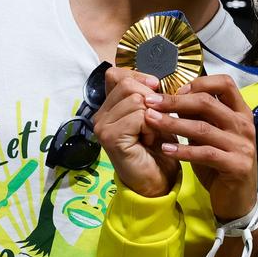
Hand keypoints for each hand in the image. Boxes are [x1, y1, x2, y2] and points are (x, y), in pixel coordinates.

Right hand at [93, 67, 180, 196]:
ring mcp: (102, 126)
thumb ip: (148, 96)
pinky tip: (148, 142)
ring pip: (136, 99)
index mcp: (108, 107)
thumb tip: (153, 80)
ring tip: (150, 134)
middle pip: (127, 84)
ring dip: (153, 117)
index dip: (139, 77)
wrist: (157, 182)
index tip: (156, 89)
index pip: (116, 74)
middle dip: (150, 99)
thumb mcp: (155, 115)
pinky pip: (139, 116)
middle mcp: (100, 115)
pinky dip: (151, 128)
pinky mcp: (111, 137)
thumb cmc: (158, 149)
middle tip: (155, 121)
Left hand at [143, 75, 256, 220]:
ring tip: (150, 121)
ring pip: (203, 127)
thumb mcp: (209, 137)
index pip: (224, 83)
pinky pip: (206, 154)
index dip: (198, 83)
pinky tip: (165, 149)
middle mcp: (244, 125)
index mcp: (241, 112)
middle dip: (175, 101)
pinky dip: (183, 150)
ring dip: (173, 123)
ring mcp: (242, 145)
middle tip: (150, 103)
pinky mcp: (237, 166)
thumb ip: (198, 117)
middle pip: (207, 102)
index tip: (175, 90)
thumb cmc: (221, 165)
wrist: (237, 200)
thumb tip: (172, 98)